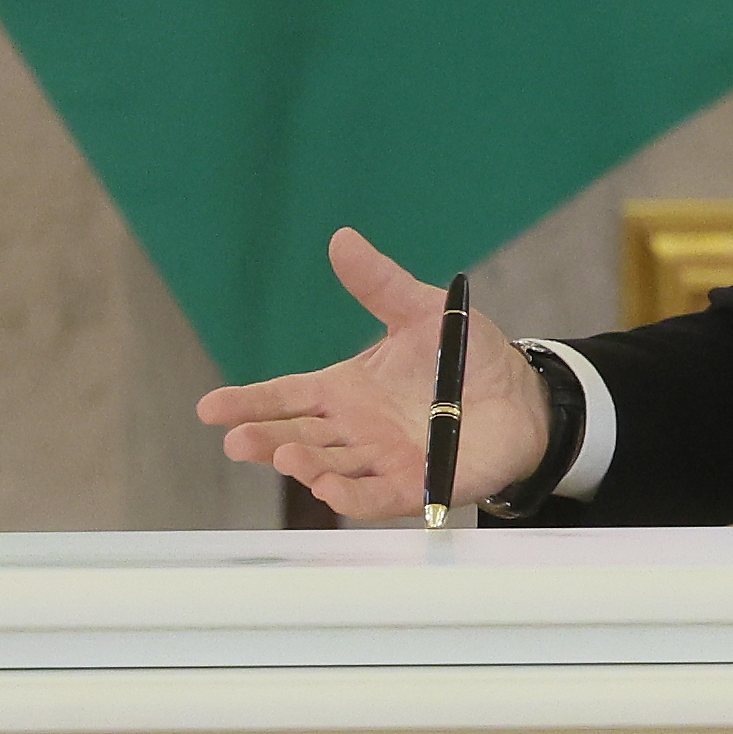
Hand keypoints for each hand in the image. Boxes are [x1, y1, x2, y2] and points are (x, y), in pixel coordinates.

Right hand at [192, 228, 542, 520]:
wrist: (522, 397)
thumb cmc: (467, 358)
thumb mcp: (423, 313)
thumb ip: (380, 283)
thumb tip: (342, 238)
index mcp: (346, 389)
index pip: (286, 396)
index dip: (249, 402)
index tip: (210, 407)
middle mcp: (353, 429)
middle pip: (297, 436)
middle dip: (264, 439)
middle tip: (236, 439)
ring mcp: (379, 459)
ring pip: (330, 467)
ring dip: (305, 465)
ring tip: (284, 456)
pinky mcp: (414, 484)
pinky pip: (375, 495)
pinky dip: (351, 494)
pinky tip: (328, 489)